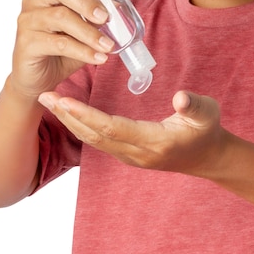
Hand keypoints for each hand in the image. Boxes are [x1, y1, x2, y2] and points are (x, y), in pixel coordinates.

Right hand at [10, 0, 115, 98]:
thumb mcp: (82, 34)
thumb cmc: (61, 54)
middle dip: (86, 1)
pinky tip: (98, 58)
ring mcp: (28, 20)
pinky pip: (59, 43)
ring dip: (89, 33)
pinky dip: (83, 51)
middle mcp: (36, 0)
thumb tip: (123, 18)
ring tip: (108, 46)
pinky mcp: (27, 42)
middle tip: (105, 17)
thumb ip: (96, 23)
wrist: (38, 82)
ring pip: (61, 18)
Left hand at [37, 90, 229, 175]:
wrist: (209, 157)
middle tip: (44, 95)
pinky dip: (81, 126)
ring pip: (94, 141)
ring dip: (70, 121)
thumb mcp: (208, 113)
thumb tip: (180, 98)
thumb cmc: (207, 130)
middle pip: (96, 136)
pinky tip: (69, 113)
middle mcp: (138, 154)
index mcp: (155, 142)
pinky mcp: (128, 155)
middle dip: (69, 116)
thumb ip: (193, 105)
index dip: (88, 115)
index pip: (114, 128)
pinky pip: (99, 141)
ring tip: (50, 101)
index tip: (65, 99)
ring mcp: (132, 157)